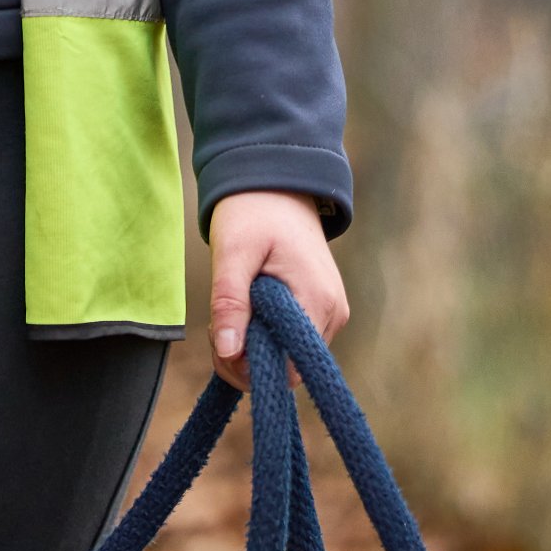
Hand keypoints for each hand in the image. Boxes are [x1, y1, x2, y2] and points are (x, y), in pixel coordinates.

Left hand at [207, 190, 346, 387]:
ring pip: (286, 355)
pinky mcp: (319, 308)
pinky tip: (247, 307)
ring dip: (251, 343)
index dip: (250, 365)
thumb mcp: (233, 252)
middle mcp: (332, 314)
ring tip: (232, 305)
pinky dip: (262, 332)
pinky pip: (289, 339)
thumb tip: (229, 353)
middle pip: (286, 367)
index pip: (289, 369)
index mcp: (317, 300)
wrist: (276, 181)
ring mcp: (329, 312)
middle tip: (217, 321)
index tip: (220, 336)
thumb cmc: (253, 210)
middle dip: (244, 355)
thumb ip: (230, 302)